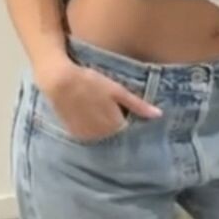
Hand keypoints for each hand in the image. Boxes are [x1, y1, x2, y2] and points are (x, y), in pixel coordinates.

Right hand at [36, 60, 161, 140]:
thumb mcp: (117, 90)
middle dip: (114, 120)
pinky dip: (89, 126)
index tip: (120, 105)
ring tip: (93, 106)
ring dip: (101, 125)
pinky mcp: (75, 134)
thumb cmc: (91, 82)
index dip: (126, 115)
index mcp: (116, 125)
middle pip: (115, 132)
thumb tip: (158, 115)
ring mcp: (87, 136)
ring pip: (102, 134)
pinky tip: (84, 112)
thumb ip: (138, 105)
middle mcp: (102, 135)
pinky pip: (88, 134)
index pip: (129, 127)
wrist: (59, 81)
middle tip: (106, 103)